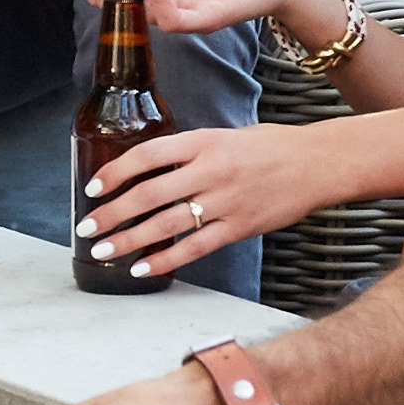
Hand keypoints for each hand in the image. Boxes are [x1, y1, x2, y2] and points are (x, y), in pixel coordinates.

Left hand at [72, 121, 325, 277]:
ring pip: (166, 224)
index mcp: (204, 141)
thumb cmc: (271, 147)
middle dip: (110, 213)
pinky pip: (195, 247)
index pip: (147, 155)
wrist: (317, 163)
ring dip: (128, 239)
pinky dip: (165, 260)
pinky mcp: (240, 227)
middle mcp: (211, 170)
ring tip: (102, 251)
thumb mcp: (227, 136)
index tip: (93, 188)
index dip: (115, 172)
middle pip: (148, 194)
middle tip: (86, 228)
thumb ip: (192, 152)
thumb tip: (153, 171)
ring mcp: (225, 200)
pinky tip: (142, 268)